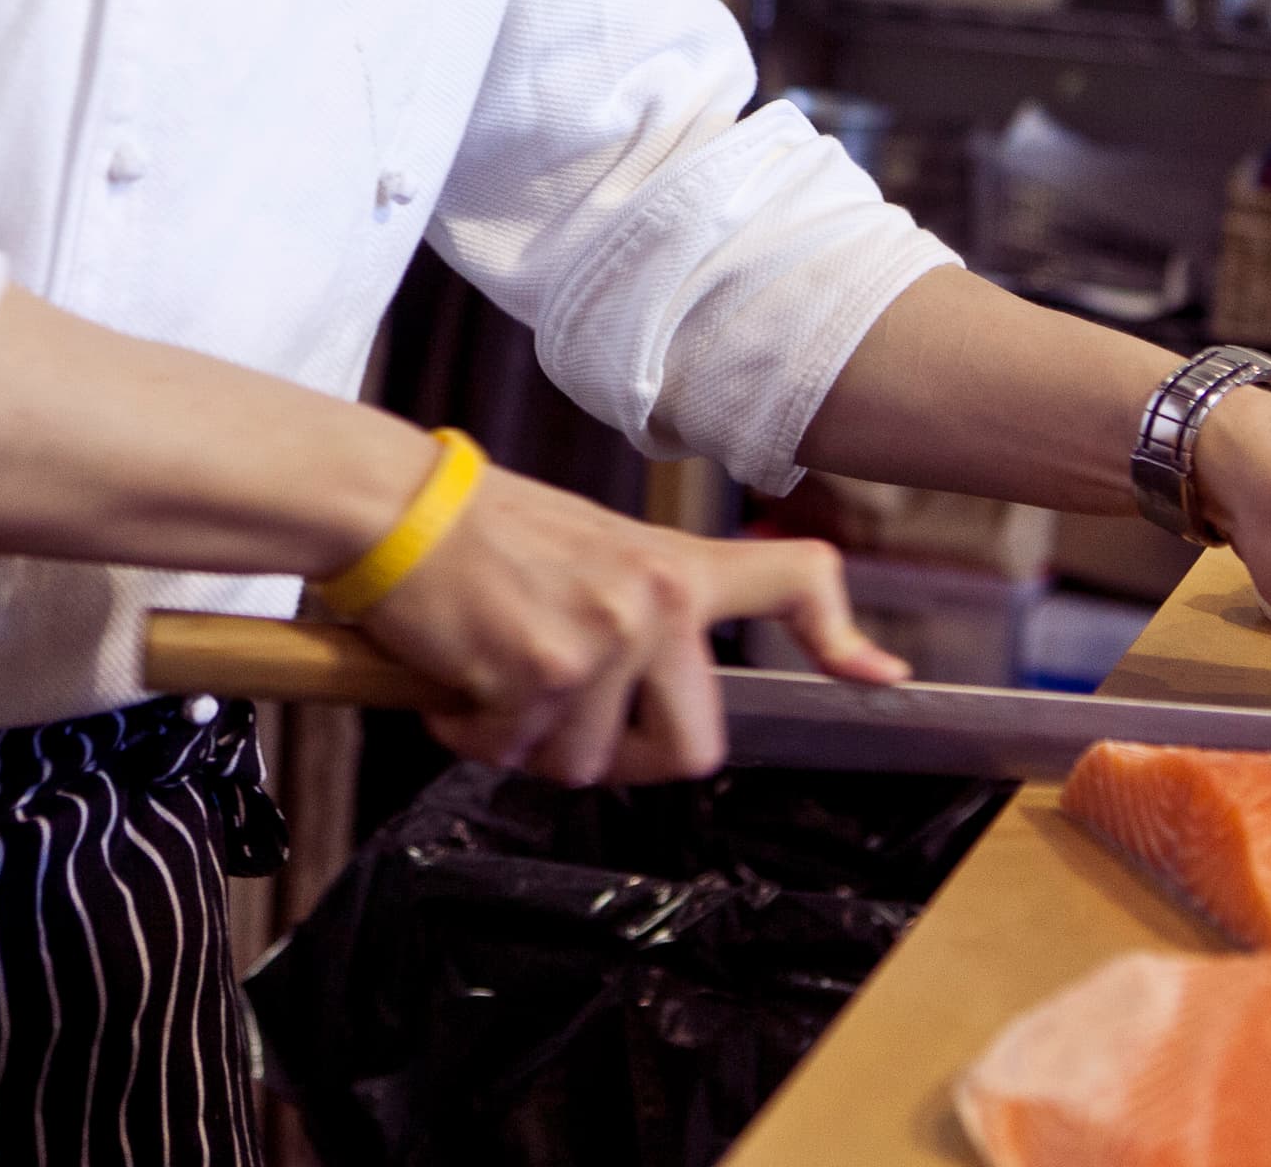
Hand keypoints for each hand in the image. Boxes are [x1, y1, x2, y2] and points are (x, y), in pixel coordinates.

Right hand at [354, 465, 908, 784]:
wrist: (393, 505)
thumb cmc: (476, 532)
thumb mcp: (589, 547)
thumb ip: (640, 603)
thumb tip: (650, 684)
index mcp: (674, 564)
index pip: (792, 580)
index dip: (838, 635)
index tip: (877, 674)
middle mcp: (656, 599)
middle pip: (693, 750)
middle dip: (618, 756)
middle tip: (556, 712)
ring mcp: (605, 638)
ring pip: (584, 764)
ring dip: (526, 741)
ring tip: (488, 671)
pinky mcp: (543, 671)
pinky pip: (516, 755)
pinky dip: (474, 735)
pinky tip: (454, 678)